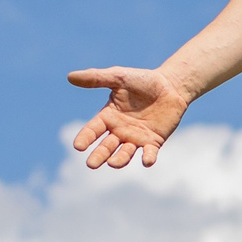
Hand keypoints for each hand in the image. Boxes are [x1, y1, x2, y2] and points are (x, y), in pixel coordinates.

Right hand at [67, 66, 190, 168]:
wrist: (170, 86)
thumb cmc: (142, 80)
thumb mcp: (119, 77)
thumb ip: (96, 78)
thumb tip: (70, 76)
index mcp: (108, 116)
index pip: (93, 130)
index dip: (86, 138)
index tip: (78, 146)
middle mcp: (119, 131)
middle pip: (106, 147)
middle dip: (99, 156)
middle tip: (91, 164)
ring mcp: (136, 138)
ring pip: (124, 153)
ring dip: (119, 160)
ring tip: (113, 163)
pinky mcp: (153, 142)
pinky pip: (149, 153)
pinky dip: (148, 158)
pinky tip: (147, 161)